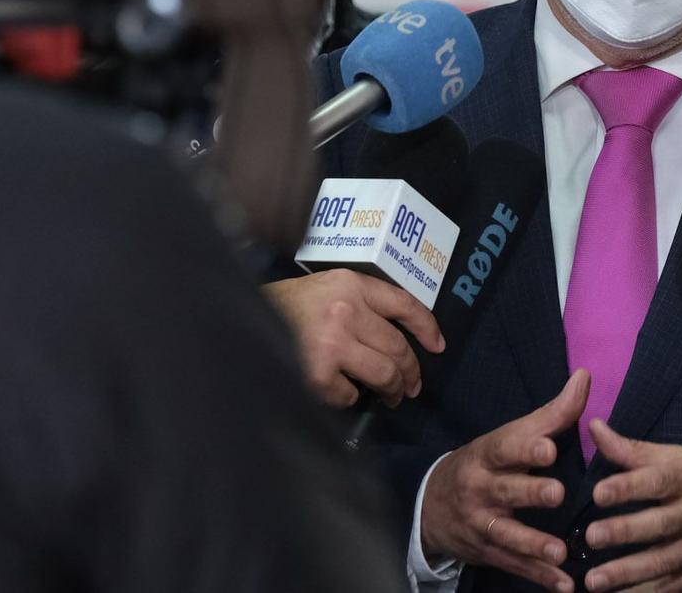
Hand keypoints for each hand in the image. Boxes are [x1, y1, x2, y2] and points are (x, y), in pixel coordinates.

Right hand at [264, 271, 443, 408]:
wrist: (242, 320)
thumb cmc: (286, 307)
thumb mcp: (326, 289)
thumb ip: (360, 304)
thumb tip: (396, 340)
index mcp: (351, 285)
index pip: (404, 303)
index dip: (427, 326)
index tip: (438, 346)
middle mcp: (346, 311)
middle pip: (398, 346)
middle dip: (410, 371)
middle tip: (411, 386)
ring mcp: (333, 343)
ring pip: (384, 374)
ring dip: (393, 390)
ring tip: (391, 396)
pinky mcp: (318, 374)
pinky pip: (351, 393)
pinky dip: (350, 397)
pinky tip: (341, 392)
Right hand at [420, 368, 587, 592]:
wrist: (433, 506)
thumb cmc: (487, 463)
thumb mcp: (510, 436)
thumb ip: (552, 413)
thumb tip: (585, 376)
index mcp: (488, 455)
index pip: (505, 448)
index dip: (526, 448)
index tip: (549, 448)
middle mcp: (480, 489)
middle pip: (504, 491)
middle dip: (530, 493)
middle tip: (557, 493)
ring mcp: (481, 524)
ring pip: (506, 534)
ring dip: (533, 544)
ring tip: (560, 551)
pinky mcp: (488, 552)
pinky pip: (514, 565)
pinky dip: (538, 577)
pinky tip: (564, 585)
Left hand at [581, 420, 681, 590]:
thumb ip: (635, 450)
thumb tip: (593, 428)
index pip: (660, 480)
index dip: (629, 486)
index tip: (598, 493)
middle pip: (660, 524)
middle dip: (625, 531)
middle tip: (592, 537)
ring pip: (663, 561)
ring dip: (627, 572)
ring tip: (594, 580)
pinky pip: (674, 586)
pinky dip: (649, 592)